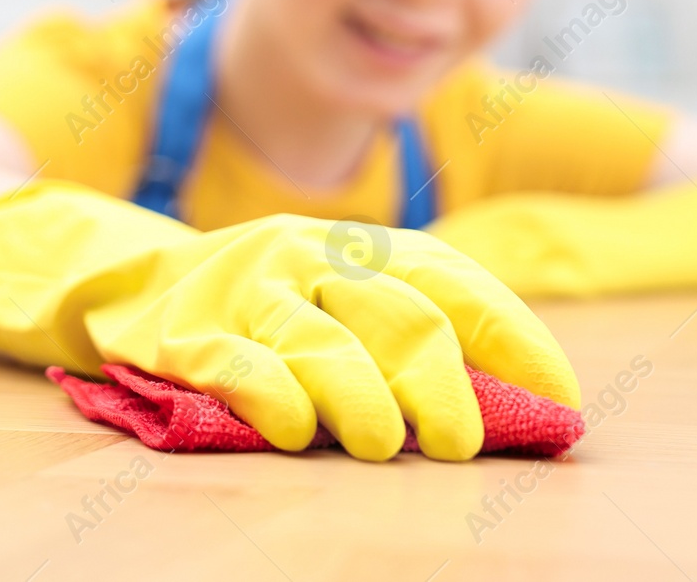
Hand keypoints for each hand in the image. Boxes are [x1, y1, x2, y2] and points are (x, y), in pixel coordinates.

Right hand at [89, 215, 581, 460]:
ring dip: (364, 398)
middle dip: (443, 384)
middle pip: (403, 315)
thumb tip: (523, 406)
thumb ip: (417, 336)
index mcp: (369, 248)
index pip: (460, 285)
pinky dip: (275, 399)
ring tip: (388, 447)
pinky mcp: (190, 332)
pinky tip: (300, 435)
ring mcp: (253, 289)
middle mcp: (317, 257)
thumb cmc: (275, 307)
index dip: (517, 340)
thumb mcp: (347, 298)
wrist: (134, 279)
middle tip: (465, 444)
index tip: (561, 401)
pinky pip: (239, 365)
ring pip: (324, 341)